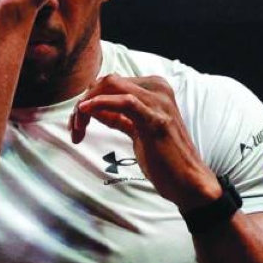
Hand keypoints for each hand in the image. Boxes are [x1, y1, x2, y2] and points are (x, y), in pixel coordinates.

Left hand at [72, 75, 219, 210]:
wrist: (188, 181)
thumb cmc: (164, 158)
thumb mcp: (138, 131)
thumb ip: (119, 117)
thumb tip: (93, 108)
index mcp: (154, 88)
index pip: (112, 83)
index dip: (89, 99)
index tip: (77, 123)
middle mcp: (158, 89)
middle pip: (108, 81)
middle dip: (84, 100)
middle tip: (74, 127)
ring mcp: (159, 103)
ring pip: (111, 86)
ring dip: (86, 105)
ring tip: (77, 128)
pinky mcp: (156, 120)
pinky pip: (125, 101)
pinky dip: (101, 103)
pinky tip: (86, 111)